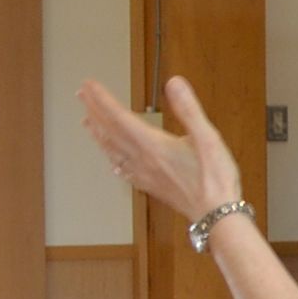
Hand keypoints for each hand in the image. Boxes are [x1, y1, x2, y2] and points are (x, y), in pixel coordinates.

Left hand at [80, 75, 242, 220]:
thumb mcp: (208, 137)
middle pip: (110, 132)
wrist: (216, 215)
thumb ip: (189, 109)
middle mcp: (142, 159)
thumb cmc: (215, 178)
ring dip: (98, 134)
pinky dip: (112, 159)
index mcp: (153, 145)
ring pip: (112, 151)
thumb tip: (173, 83)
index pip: (119, 117)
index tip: (88, 85)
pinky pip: (123, 169)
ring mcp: (144, 174)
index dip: (101, 99)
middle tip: (81, 95)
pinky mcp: (150, 185)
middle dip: (94, 111)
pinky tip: (112, 161)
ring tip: (87, 122)